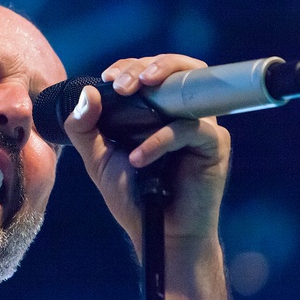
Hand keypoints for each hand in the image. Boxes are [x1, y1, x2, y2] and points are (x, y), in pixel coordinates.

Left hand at [62, 54, 230, 259]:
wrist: (157, 233)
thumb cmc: (132, 196)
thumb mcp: (98, 159)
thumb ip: (84, 127)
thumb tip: (88, 91)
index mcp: (157, 110)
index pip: (148, 71)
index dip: (129, 66)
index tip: (108, 78)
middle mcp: (182, 113)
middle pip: (175, 68)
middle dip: (143, 66)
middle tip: (121, 83)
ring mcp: (202, 126)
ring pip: (190, 86)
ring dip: (161, 80)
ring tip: (131, 91)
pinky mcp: (215, 145)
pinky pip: (190, 130)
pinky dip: (160, 141)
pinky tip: (138, 158)